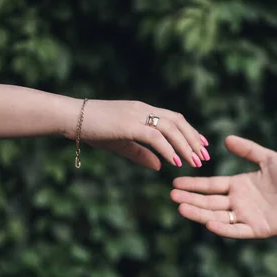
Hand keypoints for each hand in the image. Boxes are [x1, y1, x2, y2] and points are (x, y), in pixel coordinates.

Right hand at [68, 99, 210, 169]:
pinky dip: (168, 150)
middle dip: (193, 139)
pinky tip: (176, 162)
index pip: (174, 118)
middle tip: (205, 157)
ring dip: (185, 146)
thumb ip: (141, 154)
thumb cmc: (92, 130)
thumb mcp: (121, 143)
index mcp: (143, 110)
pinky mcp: (129, 124)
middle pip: (178, 122)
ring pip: (171, 129)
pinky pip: (155, 137)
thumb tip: (160, 167)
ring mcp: (137, 115)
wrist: (72, 118)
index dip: (190, 132)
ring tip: (195, 163)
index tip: (202, 145)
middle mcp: (143, 109)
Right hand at [171, 135, 276, 238]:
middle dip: (190, 199)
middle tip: (172, 197)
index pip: (211, 186)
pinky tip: (208, 224)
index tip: (176, 183)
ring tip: (181, 208)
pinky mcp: (256, 229)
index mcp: (238, 185)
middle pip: (209, 202)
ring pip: (217, 216)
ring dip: (199, 213)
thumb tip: (226, 139)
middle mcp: (238, 202)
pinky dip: (223, 228)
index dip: (194, 185)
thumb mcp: (268, 159)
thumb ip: (248, 150)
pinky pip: (237, 230)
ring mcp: (246, 216)